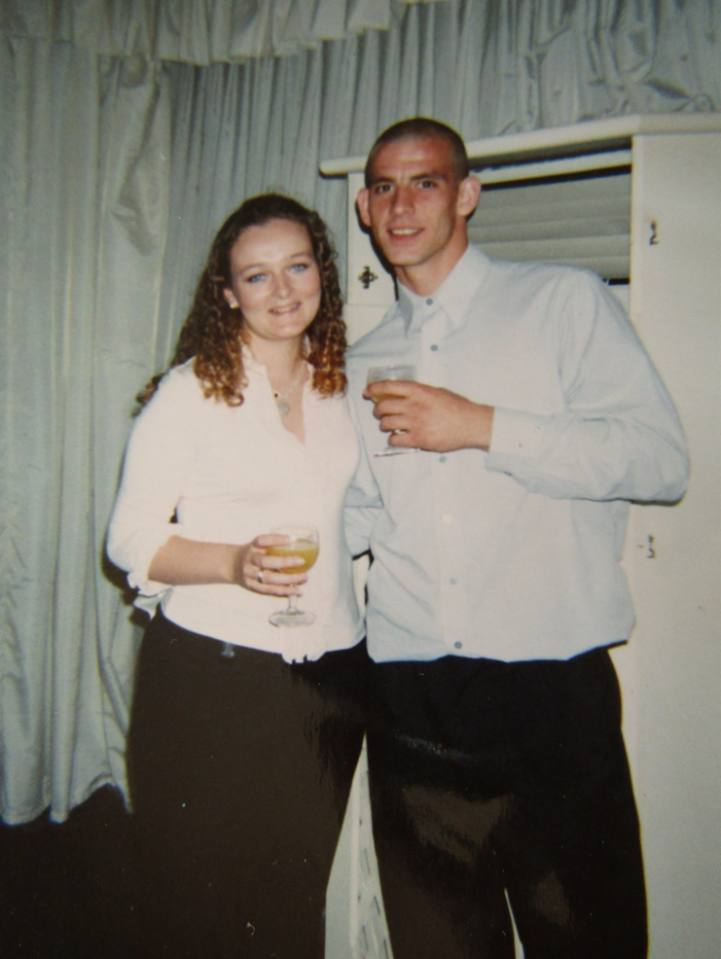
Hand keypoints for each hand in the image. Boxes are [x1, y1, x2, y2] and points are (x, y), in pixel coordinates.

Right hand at [232, 534, 306, 595]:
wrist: (232, 565)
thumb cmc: (253, 554)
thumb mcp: (259, 545)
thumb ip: (274, 545)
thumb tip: (299, 543)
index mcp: (252, 547)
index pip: (262, 540)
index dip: (276, 539)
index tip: (292, 539)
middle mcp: (249, 560)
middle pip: (265, 562)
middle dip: (285, 562)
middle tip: (302, 561)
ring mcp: (249, 575)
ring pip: (269, 579)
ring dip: (288, 580)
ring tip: (304, 578)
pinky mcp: (252, 587)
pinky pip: (269, 590)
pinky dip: (284, 591)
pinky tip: (296, 591)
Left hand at [363, 380, 493, 452]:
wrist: (471, 423)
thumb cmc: (457, 407)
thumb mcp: (437, 391)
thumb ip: (420, 392)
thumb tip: (402, 394)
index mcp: (418, 391)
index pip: (388, 386)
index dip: (374, 388)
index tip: (367, 392)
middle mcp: (414, 405)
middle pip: (382, 407)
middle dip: (377, 410)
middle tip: (380, 413)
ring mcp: (415, 423)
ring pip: (386, 424)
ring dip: (384, 425)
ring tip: (390, 425)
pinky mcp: (418, 439)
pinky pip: (395, 440)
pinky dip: (393, 439)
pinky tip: (398, 437)